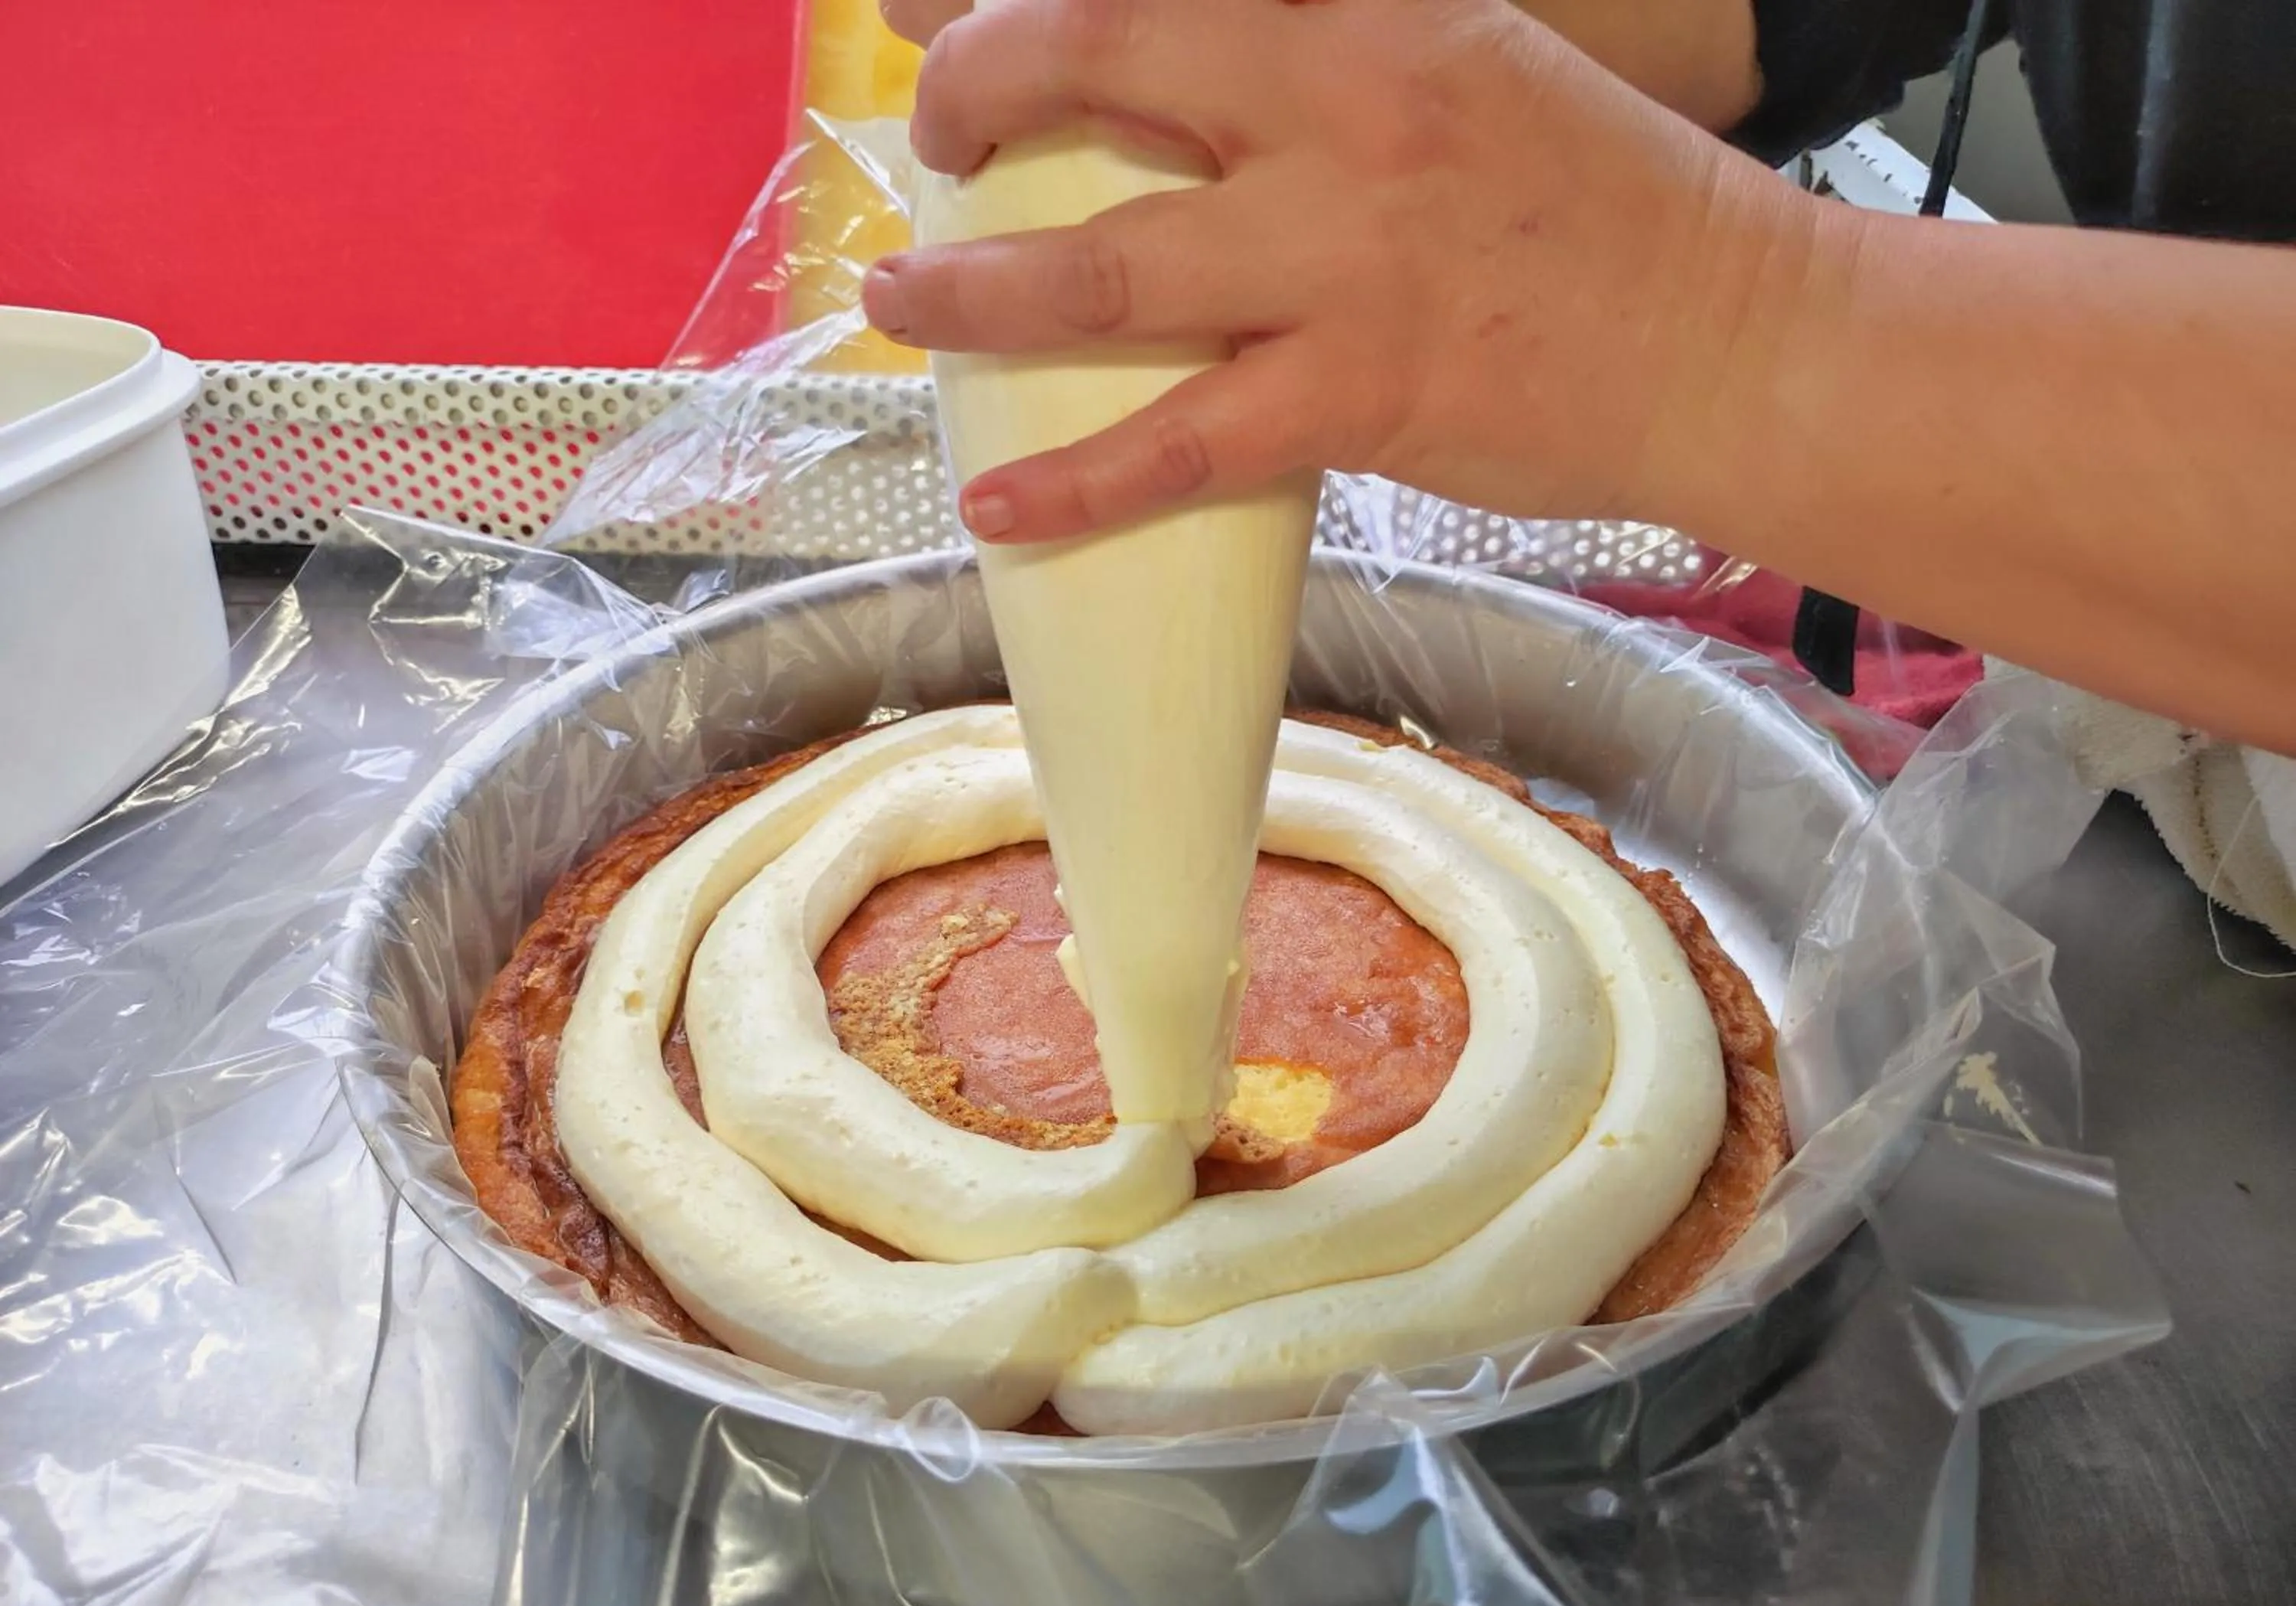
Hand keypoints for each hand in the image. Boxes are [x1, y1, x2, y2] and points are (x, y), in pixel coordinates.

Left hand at [865, 0, 1821, 542]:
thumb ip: (1329, 73)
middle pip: (1100, 61)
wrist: (1738, 339)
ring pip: (1109, 270)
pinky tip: (999, 503)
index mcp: (1370, 18)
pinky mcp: (1366, 391)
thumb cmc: (1608, 218)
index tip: (935, 11)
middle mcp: (1345, 109)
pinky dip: (1077, 480)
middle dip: (977, 92)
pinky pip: (1182, 442)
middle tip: (928, 141)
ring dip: (976, 291)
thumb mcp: (1471, 72)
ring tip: (901, 303)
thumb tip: (1196, 100)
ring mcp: (1349, 256)